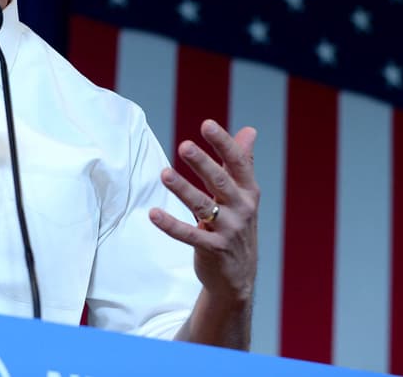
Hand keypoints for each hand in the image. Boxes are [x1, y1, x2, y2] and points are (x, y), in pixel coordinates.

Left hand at [149, 120, 258, 304]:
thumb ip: (243, 162)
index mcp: (249, 191)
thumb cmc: (237, 226)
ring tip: (164, 174)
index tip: (207, 125)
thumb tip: (249, 130)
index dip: (223, 143)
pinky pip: (189, 235)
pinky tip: (153, 214)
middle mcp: (242, 209)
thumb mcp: (244, 195)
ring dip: (183, 189)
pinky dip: (171, 225)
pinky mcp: (213, 250)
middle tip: (184, 145)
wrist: (238, 277)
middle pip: (220, 181)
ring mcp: (228, 231)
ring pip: (203, 206)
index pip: (238, 163)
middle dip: (203, 163)